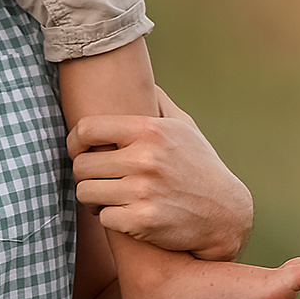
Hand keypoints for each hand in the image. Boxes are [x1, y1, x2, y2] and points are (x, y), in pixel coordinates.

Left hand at [68, 90, 253, 260]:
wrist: (226, 213)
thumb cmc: (200, 166)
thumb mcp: (184, 127)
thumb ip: (158, 102)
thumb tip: (140, 77)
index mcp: (149, 130)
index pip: (87, 128)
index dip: (74, 141)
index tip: (77, 150)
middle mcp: (144, 158)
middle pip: (81, 165)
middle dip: (85, 174)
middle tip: (97, 179)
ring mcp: (143, 191)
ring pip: (86, 193)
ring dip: (93, 198)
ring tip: (107, 197)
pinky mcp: (143, 221)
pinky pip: (103, 218)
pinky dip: (110, 218)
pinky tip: (124, 214)